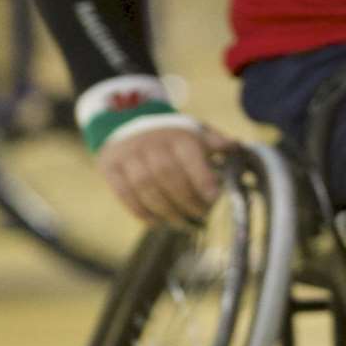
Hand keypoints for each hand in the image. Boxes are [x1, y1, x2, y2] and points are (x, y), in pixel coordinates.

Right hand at [97, 121, 239, 225]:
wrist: (125, 122)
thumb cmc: (171, 135)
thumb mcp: (194, 131)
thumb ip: (214, 141)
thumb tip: (235, 146)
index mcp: (177, 135)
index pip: (190, 157)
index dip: (202, 178)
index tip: (214, 197)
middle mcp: (152, 143)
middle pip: (168, 175)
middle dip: (186, 200)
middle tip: (201, 215)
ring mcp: (129, 155)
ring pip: (145, 186)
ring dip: (165, 209)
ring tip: (181, 223)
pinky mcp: (110, 167)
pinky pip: (124, 194)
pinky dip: (141, 211)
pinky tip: (156, 222)